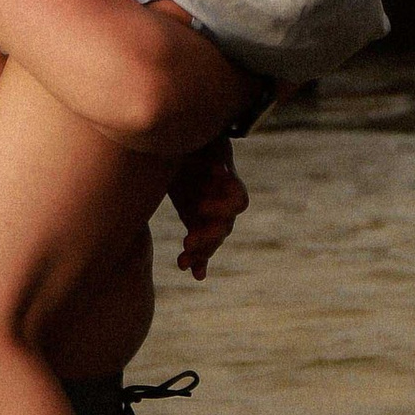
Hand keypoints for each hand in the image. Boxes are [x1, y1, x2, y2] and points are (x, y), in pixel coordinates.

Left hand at [168, 135, 247, 279]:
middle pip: (225, 227)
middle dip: (208, 237)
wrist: (177, 149)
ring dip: (201, 252)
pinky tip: (196, 274)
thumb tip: (218, 169)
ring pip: (213, 241)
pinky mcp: (196, 224)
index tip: (199, 206)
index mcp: (227, 182)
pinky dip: (200, 262)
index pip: (237, 201)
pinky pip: (203, 248)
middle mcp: (222, 202)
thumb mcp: (203, 139)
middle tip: (187, 241)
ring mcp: (210, 215)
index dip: (221, 207)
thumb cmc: (193, 141)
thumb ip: (212, 151)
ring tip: (183, 260)